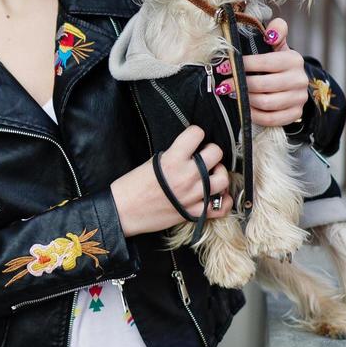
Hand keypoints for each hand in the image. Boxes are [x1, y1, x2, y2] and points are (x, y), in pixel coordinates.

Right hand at [111, 124, 231, 236]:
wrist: (122, 212)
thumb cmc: (130, 187)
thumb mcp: (150, 163)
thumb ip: (172, 156)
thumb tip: (187, 152)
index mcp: (172, 159)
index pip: (196, 134)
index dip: (195, 134)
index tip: (192, 140)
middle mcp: (186, 175)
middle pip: (216, 153)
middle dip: (211, 153)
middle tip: (203, 158)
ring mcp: (192, 195)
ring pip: (223, 179)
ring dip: (219, 175)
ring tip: (211, 176)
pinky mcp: (193, 213)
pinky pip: (220, 207)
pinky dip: (222, 202)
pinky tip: (217, 196)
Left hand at [214, 17, 307, 127]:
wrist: (294, 83)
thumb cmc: (278, 63)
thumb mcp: (278, 45)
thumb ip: (276, 31)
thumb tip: (271, 32)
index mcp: (293, 60)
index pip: (264, 62)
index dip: (242, 65)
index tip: (224, 67)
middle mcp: (299, 79)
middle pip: (262, 85)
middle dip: (239, 85)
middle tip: (223, 84)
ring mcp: (299, 98)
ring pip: (265, 103)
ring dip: (245, 100)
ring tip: (233, 94)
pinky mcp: (295, 114)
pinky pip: (270, 118)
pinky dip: (254, 114)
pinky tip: (244, 108)